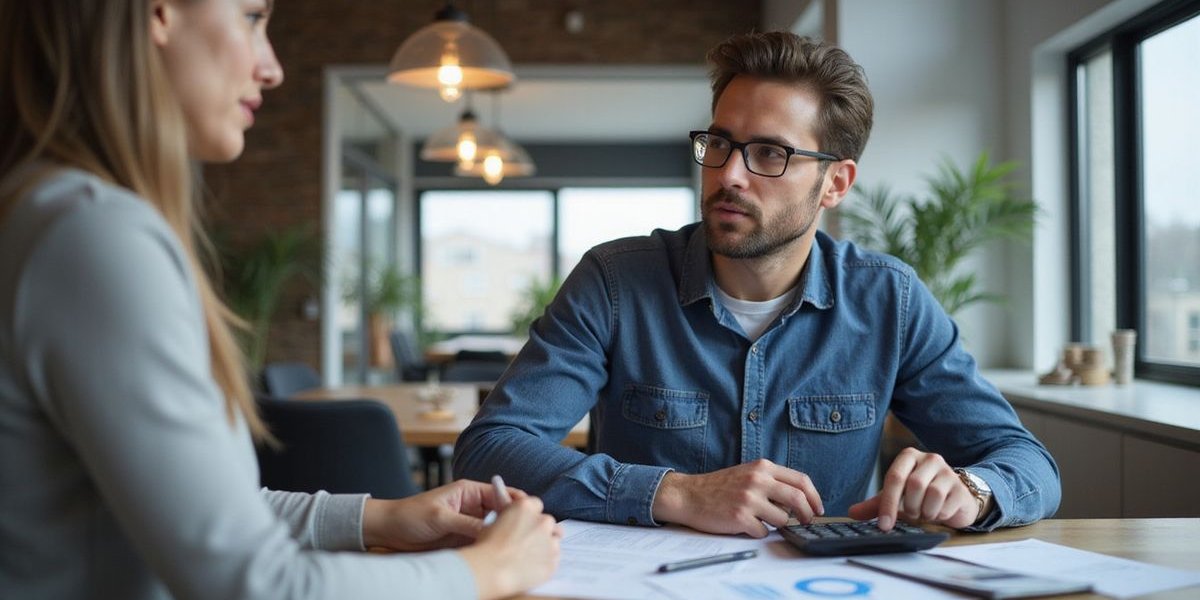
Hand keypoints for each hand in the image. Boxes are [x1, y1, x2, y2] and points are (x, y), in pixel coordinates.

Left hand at [362, 479, 528, 550]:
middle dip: (515, 521)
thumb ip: (467, 524)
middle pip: (501, 512)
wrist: (388, 530)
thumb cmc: (410, 515)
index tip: (531, 512)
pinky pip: (482, 542)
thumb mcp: (440, 518)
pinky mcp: (463, 539)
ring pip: (494, 529)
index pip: (500, 493)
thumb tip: (492, 532)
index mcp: (468, 491)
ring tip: (519, 545)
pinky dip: (491, 546)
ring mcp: (468, 523)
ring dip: (504, 536)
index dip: (517, 501)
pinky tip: (501, 554)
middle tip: (530, 532)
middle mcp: (472, 506)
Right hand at [458, 496, 561, 599]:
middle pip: (548, 522)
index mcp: (527, 507)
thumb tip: (513, 524)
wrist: (492, 570)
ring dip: (545, 546)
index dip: (530, 514)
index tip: (524, 522)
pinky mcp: (554, 562)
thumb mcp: (494, 522)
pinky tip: (532, 569)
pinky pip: (554, 560)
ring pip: (554, 541)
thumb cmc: (487, 546)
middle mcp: (543, 522)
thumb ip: (510, 519)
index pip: (536, 504)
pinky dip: (545, 563)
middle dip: (540, 530)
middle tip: (527, 541)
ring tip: (529, 557)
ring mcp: (551, 542)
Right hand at [652, 459, 823, 536]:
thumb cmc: (719, 487)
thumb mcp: (748, 473)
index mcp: (762, 467)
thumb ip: (772, 481)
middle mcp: (757, 480)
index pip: (801, 480)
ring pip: (783, 519)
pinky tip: (746, 525)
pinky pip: (763, 532)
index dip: (814, 497)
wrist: (689, 495)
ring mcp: (748, 498)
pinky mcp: (739, 517)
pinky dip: (758, 532)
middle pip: (798, 499)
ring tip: (762, 520)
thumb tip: (797, 500)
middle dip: (808, 514)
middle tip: (807, 522)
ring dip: (777, 525)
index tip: (817, 508)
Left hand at [848, 447, 979, 529]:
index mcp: (909, 456)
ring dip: (925, 512)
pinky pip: (947, 506)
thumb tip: (852, 513)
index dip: (888, 503)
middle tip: (911, 514)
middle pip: (914, 485)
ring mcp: (948, 471)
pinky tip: (939, 513)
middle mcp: (930, 459)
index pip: (895, 477)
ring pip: (933, 494)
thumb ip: (876, 505)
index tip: (884, 525)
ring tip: (925, 513)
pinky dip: (939, 516)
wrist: (953, 499)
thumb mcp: (897, 498)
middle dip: (910, 507)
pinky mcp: (961, 488)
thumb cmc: (920, 496)